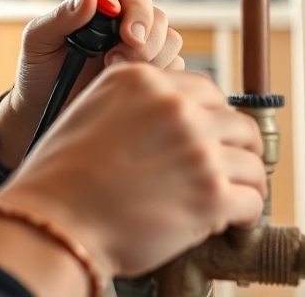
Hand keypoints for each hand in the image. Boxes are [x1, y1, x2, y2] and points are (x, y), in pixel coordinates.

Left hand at [0, 0, 182, 168]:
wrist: (46, 111)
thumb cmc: (39, 71)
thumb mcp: (38, 41)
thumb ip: (62, 16)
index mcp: (99, 3)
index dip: (132, 9)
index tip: (125, 33)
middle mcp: (124, 19)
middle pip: (155, 14)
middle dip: (144, 36)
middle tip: (118, 58)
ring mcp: (142, 46)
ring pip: (169, 39)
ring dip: (151, 57)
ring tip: (117, 74)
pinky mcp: (153, 71)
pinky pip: (174, 68)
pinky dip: (159, 77)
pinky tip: (134, 89)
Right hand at [0, 64, 267, 280]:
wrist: (53, 222)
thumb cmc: (62, 179)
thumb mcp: (91, 111)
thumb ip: (135, 105)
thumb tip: (171, 118)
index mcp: (144, 81)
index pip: (206, 91)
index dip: (213, 120)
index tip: (213, 139)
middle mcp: (175, 107)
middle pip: (236, 122)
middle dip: (236, 149)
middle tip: (230, 170)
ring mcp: (197, 149)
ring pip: (252, 160)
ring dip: (246, 181)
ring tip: (236, 197)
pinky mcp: (211, 194)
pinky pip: (252, 200)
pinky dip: (247, 214)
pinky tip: (234, 222)